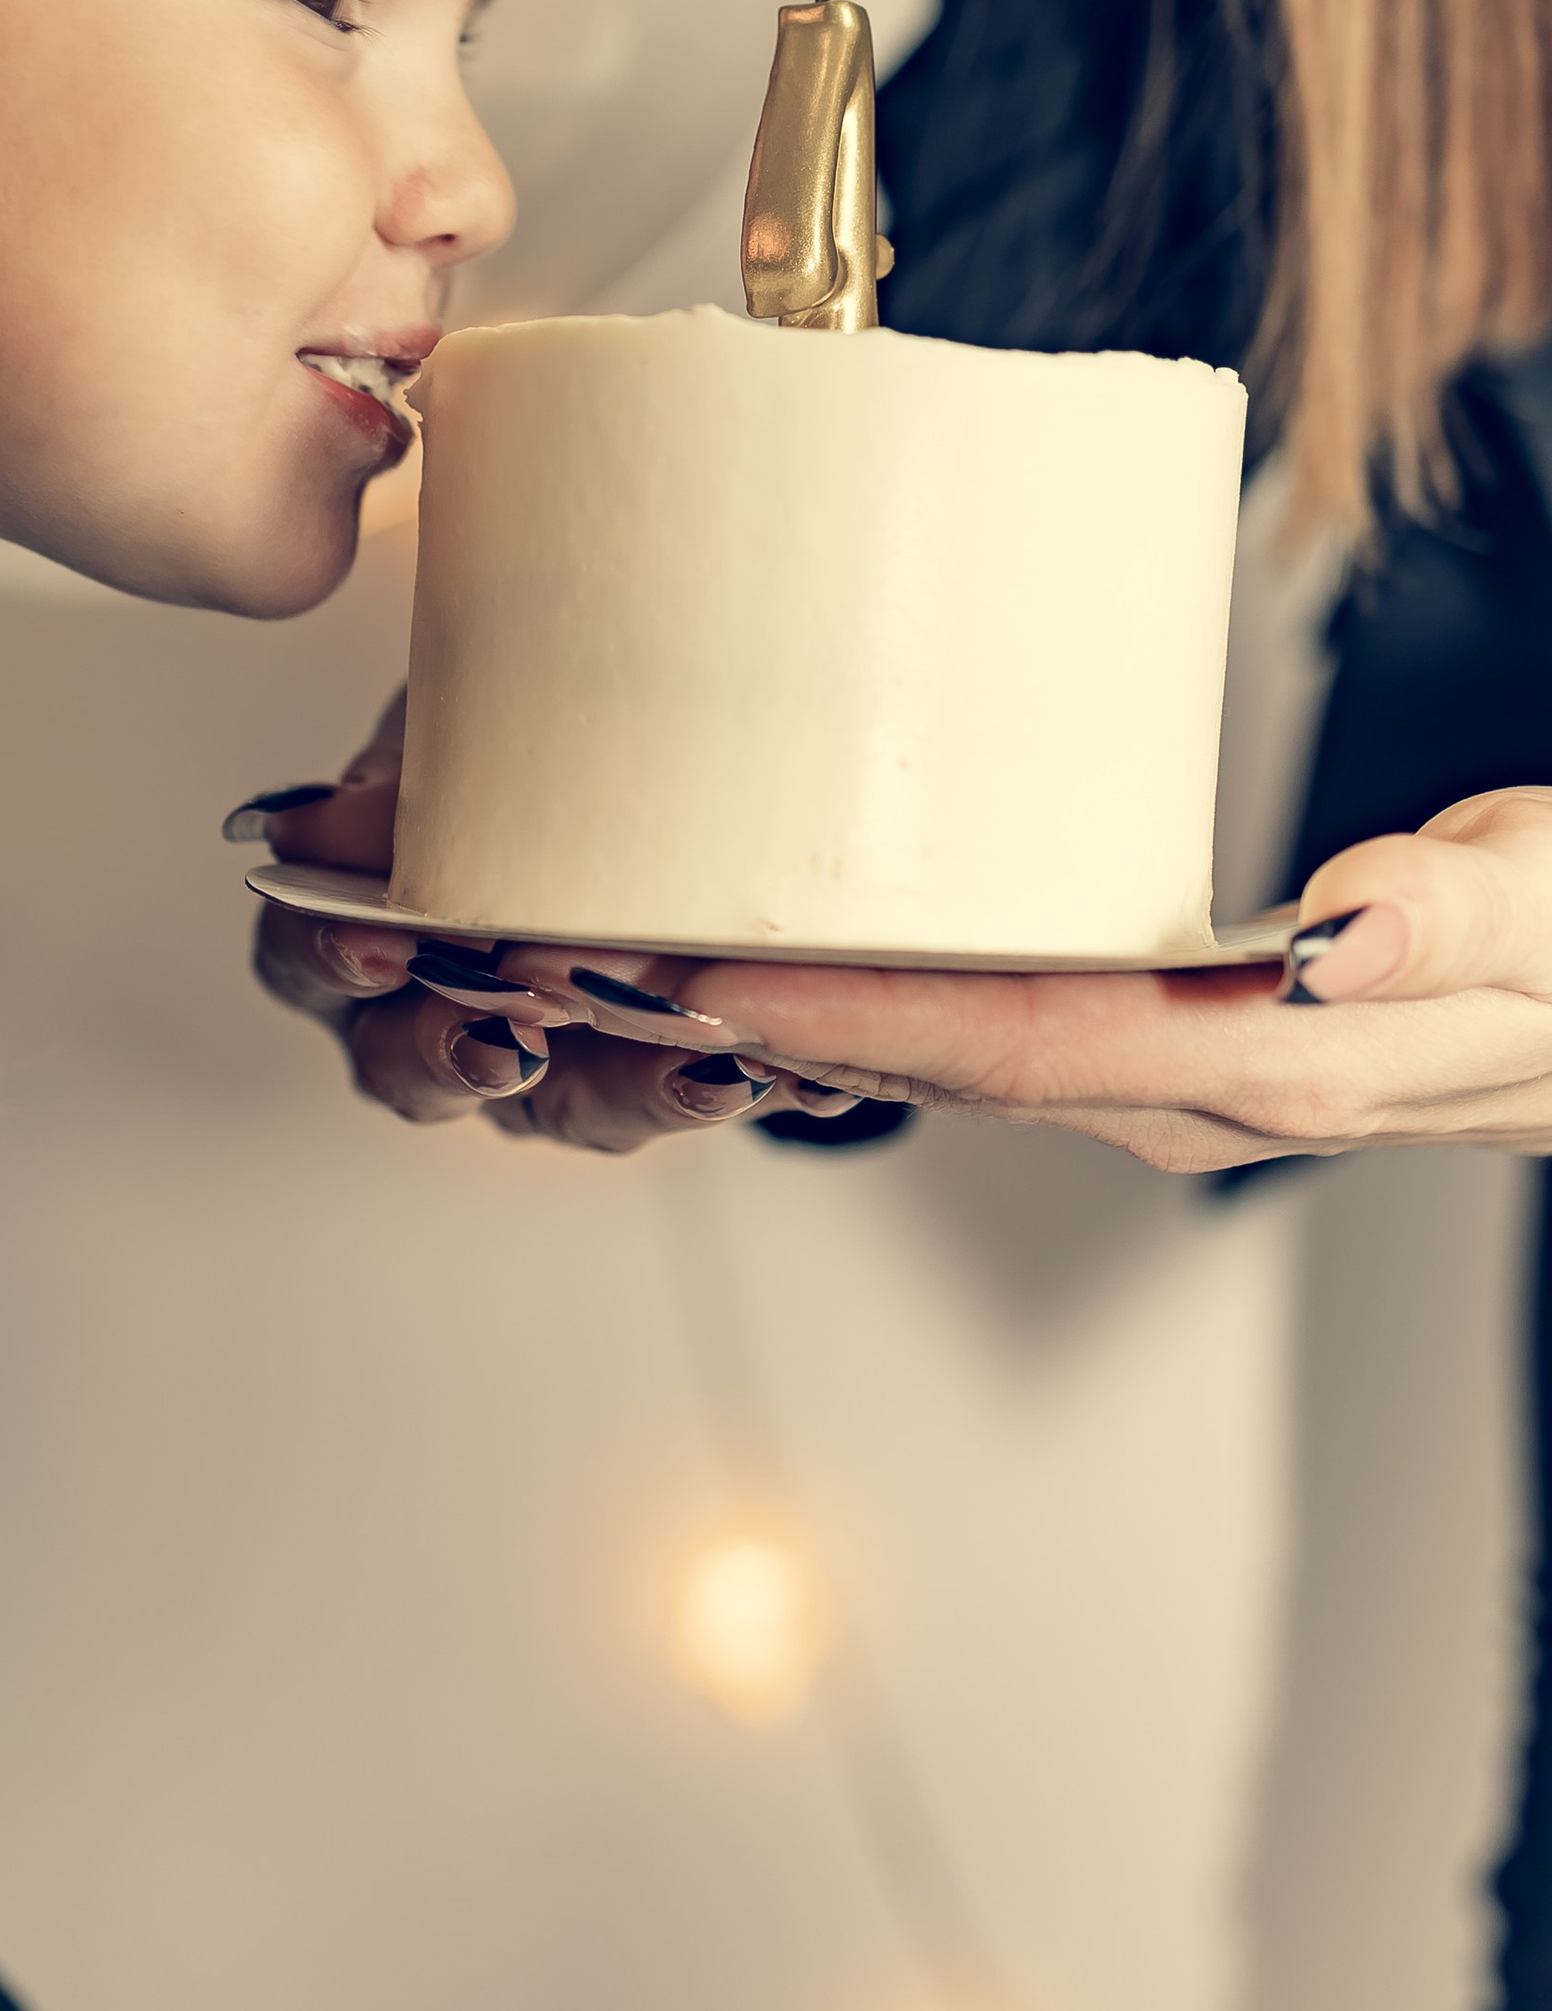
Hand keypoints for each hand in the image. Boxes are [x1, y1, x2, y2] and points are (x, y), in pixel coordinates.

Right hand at [238, 695, 854, 1150]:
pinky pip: (678, 1094)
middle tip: (516, 1025)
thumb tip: (318, 822)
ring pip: (554, 1104)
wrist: (648, 748)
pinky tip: (787, 1057)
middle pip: (406, 1066)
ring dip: (620, 1082)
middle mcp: (426, 1014)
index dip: (329, 958)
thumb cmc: (512, 735)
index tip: (378, 946)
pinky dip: (728, 1072)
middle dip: (459, 1046)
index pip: (304, 957)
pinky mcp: (641, 1076)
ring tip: (691, 1053)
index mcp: (353, 927)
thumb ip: (400, 775)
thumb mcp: (453, 720)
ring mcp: (532, 1061)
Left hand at [542, 787, 1551, 1174]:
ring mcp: (1155, 1078)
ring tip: (589, 939)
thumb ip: (1465, 920)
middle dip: (731, 1012)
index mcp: (1252, 1058)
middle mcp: (1177, 1090)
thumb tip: (1345, 928)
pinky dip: (836, 992)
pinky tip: (743, 943)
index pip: (1000, 1037)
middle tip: (551, 943)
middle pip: (913, 1057)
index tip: (675, 965)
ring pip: (916, 1049)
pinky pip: (959, 1026)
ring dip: (753, 1007)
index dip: (830, 1005)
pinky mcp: (1150, 1039)